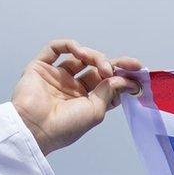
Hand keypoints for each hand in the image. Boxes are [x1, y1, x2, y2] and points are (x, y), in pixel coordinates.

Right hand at [11, 40, 142, 155]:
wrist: (35, 128)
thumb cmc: (65, 126)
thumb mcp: (96, 110)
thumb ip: (110, 91)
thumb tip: (126, 79)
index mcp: (86, 101)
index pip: (108, 83)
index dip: (123, 76)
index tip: (138, 71)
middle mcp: (72, 87)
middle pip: (96, 68)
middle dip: (113, 64)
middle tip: (127, 66)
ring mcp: (57, 76)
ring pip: (80, 57)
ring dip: (95, 56)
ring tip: (102, 66)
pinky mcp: (40, 67)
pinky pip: (55, 49)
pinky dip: (71, 46)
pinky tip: (81, 53)